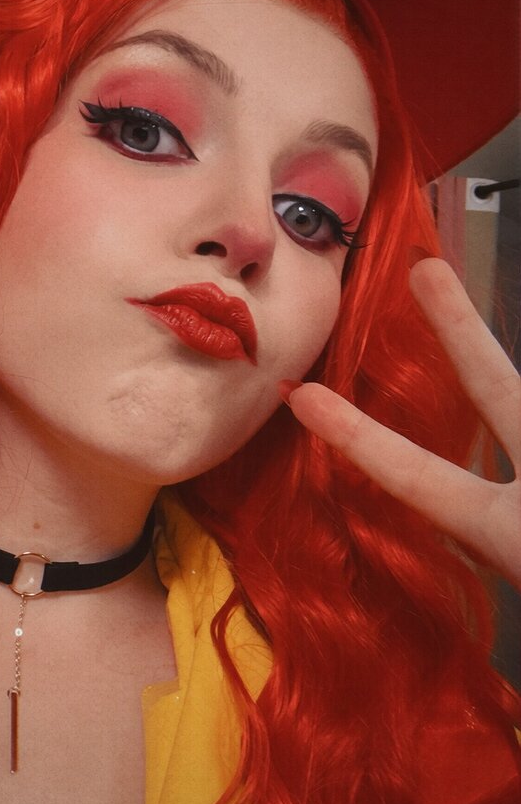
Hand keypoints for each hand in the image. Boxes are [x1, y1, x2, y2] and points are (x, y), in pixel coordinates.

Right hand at [283, 257, 520, 586]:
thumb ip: (505, 532)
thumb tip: (483, 493)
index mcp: (510, 532)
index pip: (418, 477)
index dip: (357, 437)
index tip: (304, 396)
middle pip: (503, 393)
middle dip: (462, 331)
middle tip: (427, 271)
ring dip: (492, 368)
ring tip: (452, 303)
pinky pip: (503, 467)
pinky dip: (510, 465)